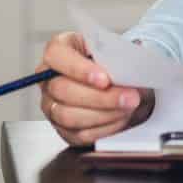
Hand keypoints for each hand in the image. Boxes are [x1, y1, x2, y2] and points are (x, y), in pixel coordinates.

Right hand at [38, 30, 153, 147]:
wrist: (120, 84)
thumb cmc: (111, 62)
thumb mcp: (113, 49)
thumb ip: (117, 51)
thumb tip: (134, 53)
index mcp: (57, 51)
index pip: (56, 56)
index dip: (79, 69)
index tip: (105, 79)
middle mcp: (48, 79)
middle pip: (63, 90)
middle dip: (100, 97)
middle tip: (129, 97)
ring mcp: (52, 106)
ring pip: (68, 115)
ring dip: (104, 114)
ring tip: (128, 107)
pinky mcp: (63, 129)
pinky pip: (79, 133)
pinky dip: (104, 127)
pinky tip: (121, 118)